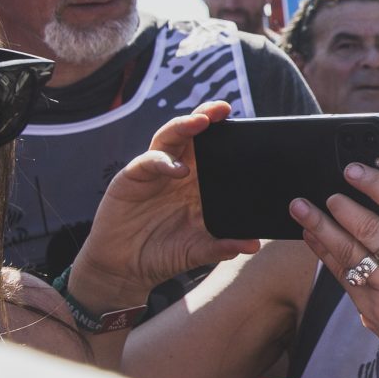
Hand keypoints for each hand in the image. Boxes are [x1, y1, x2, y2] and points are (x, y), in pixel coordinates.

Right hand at [71, 101, 259, 307]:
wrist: (124, 268)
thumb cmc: (163, 254)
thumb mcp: (197, 251)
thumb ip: (222, 246)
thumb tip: (254, 245)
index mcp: (199, 183)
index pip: (216, 150)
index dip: (229, 135)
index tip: (252, 126)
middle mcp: (178, 170)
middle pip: (193, 135)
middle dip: (206, 116)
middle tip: (222, 109)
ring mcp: (155, 172)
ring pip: (169, 138)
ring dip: (184, 126)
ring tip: (201, 122)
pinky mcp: (133, 178)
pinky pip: (148, 161)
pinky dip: (163, 162)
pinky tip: (178, 169)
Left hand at [291, 165, 378, 377]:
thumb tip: (377, 196)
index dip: (378, 184)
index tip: (355, 171)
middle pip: (371, 229)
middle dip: (342, 207)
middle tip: (327, 192)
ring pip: (348, 252)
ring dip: (321, 227)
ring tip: (301, 208)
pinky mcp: (370, 308)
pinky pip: (341, 274)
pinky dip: (323, 252)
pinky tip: (310, 235)